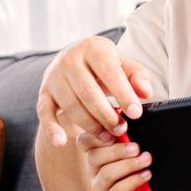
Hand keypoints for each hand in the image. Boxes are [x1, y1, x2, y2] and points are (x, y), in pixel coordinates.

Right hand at [37, 36, 154, 146]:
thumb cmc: (103, 65)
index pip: (110, 73)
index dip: (124, 95)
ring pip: (71, 106)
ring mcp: (54, 77)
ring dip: (90, 125)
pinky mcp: (44, 93)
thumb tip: (145, 93)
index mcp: (93, 48)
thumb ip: (138, 77)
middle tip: (121, 129)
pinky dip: (52, 128)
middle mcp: (69, 60)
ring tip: (107, 136)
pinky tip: (61, 141)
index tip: (136, 113)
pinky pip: (45, 112)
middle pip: (89, 92)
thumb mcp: (123, 64)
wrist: (72, 59)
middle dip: (107, 115)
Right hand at [76, 131, 154, 190]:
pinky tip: (146, 174)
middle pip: (95, 157)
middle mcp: (93, 169)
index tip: (114, 131)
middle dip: (118, 151)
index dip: (95, 135)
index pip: (85, 141)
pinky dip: (133, 181)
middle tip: (137, 148)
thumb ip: (129, 135)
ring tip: (146, 160)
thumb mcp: (135, 147)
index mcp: (96, 151)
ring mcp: (100, 186)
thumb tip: (131, 118)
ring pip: (106, 174)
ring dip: (129, 165)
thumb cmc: (141, 163)